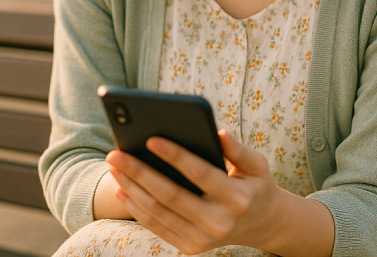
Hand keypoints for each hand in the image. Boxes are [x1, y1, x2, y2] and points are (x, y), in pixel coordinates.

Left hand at [106, 130, 280, 253]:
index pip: (201, 174)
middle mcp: (219, 223)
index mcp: (237, 199)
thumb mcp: (256, 164)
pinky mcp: (190, 247)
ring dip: (132, 189)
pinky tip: (122, 188)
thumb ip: (238, 149)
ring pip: (158, 212)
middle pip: (171, 195)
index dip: (176, 156)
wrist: (261, 224)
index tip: (151, 139)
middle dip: (139, 172)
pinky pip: (157, 226)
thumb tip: (217, 132)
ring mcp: (202, 239)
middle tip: (115, 154)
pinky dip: (137, 207)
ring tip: (114, 168)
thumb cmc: (255, 185)